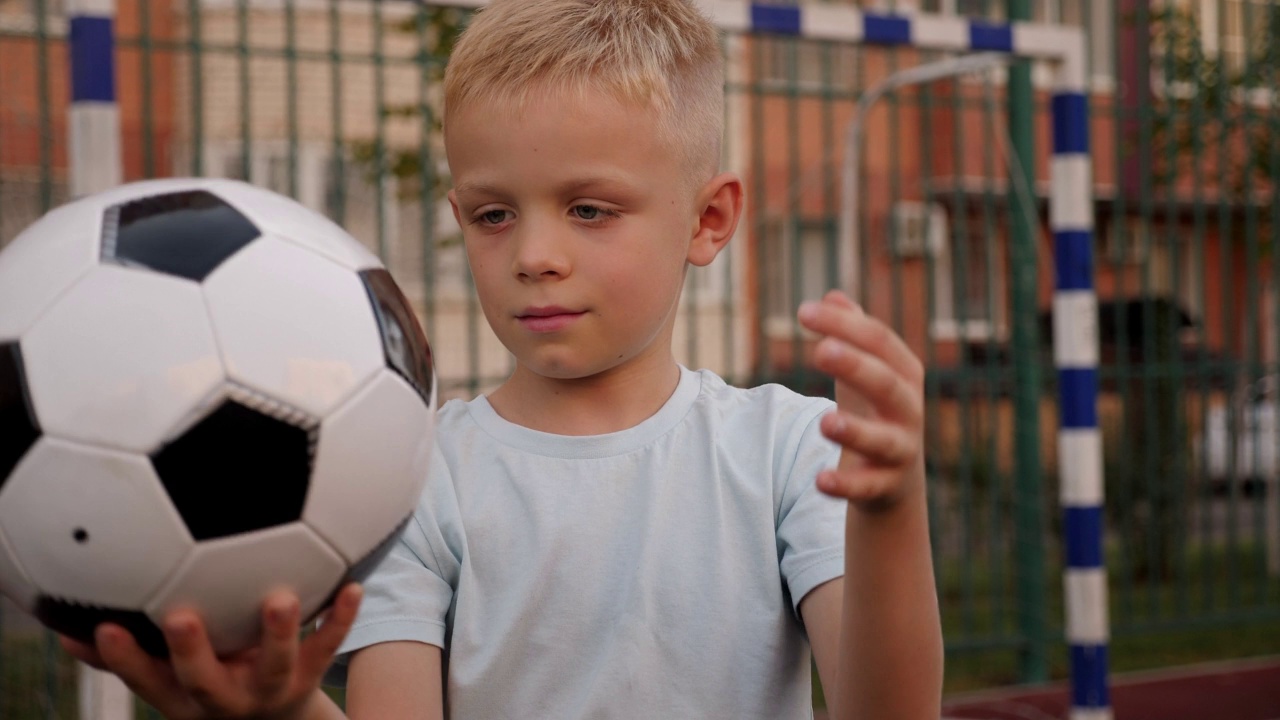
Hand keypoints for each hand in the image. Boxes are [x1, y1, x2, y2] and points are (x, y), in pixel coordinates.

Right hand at [59, 584, 362, 719]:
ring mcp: (271, 687)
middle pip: (204, 680)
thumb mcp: (169, 681)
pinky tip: (353, 585)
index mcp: (186, 694)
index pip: (147, 680)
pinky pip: (329, 644)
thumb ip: (128, 655)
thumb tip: (66, 629)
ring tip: (280, 600)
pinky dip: (341, 616)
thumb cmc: (212, 683)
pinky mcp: (310, 674)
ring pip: (275, 664)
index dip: (125, 659)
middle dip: (189, 651)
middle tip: (179, 617)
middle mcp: (225, 696)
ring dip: (277, 633)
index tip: (104, 628)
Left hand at [798, 291, 925, 511]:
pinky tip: (821, 480)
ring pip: (883, 440)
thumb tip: (831, 296)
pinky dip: (846, 484)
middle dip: (857, 366)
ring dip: (856, 431)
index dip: (844, 326)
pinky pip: (868, 487)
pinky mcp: (887, 486)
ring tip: (826, 421)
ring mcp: (901, 449)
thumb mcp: (865, 371)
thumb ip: (850, 334)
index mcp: (903, 373)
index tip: (802, 312)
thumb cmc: (874, 411)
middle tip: (821, 350)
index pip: (879, 341)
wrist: (895, 479)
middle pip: (887, 384)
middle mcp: (909, 409)